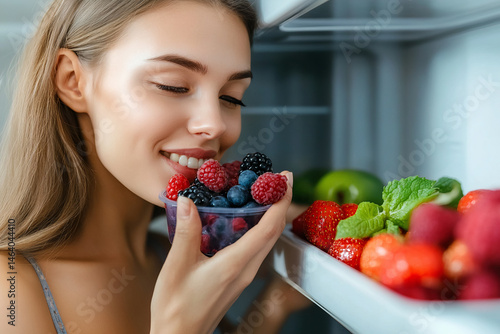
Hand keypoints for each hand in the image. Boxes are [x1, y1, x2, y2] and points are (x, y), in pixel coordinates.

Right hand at [150, 172, 292, 333]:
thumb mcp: (177, 265)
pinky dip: (257, 228)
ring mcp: (243, 275)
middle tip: (278, 179)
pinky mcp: (237, 278)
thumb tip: (188, 200)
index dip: (280, 200)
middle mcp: (246, 270)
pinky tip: (245, 219)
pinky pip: (255, 249)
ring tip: (264, 193)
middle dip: (280, 202)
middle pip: (274, 232)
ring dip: (271, 215)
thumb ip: (186, 231)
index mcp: (236, 264)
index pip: (269, 228)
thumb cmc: (176, 307)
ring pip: (266, 241)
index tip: (286, 178)